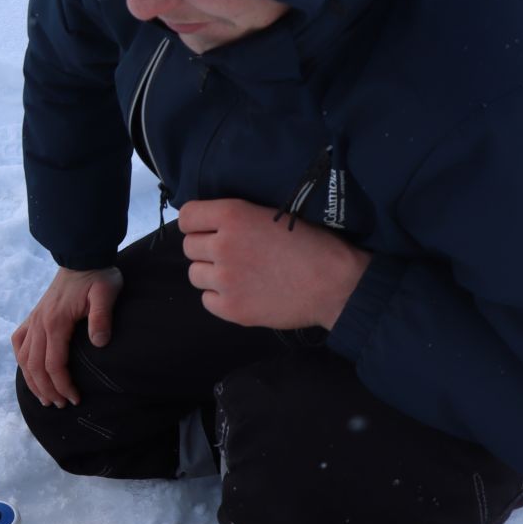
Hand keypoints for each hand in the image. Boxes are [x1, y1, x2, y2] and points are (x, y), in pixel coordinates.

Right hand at [11, 265, 122, 407]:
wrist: (82, 257)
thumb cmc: (98, 277)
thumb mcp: (107, 294)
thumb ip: (101, 318)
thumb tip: (98, 344)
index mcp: (56, 322)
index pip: (54, 364)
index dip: (62, 386)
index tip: (75, 399)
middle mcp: (39, 324)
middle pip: (36, 367)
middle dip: (48, 390)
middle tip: (62, 405)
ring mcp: (34, 320)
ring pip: (24, 358)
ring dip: (33, 381)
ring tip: (46, 398)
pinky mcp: (34, 316)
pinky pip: (19, 342)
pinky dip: (21, 361)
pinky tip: (29, 371)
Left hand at [178, 198, 368, 330]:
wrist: (335, 284)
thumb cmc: (313, 245)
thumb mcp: (273, 215)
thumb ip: (238, 220)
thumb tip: (212, 227)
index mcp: (233, 216)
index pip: (187, 216)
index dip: (195, 223)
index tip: (206, 229)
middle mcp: (222, 245)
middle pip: (189, 247)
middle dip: (205, 249)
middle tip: (231, 255)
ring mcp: (224, 279)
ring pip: (195, 274)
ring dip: (211, 274)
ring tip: (238, 275)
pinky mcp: (231, 308)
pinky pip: (207, 300)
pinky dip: (220, 298)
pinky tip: (243, 293)